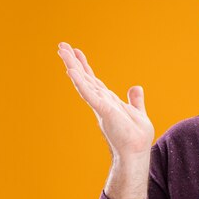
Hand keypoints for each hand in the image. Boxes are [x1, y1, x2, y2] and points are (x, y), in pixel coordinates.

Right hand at [58, 42, 154, 160]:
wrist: (136, 152)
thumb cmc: (136, 137)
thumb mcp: (138, 113)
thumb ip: (136, 100)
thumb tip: (136, 87)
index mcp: (108, 100)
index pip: (94, 80)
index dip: (85, 66)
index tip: (76, 51)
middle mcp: (101, 101)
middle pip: (85, 78)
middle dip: (73, 62)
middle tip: (61, 46)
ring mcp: (101, 106)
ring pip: (84, 82)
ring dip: (73, 67)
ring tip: (62, 52)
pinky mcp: (103, 111)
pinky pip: (90, 95)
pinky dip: (80, 83)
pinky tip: (71, 72)